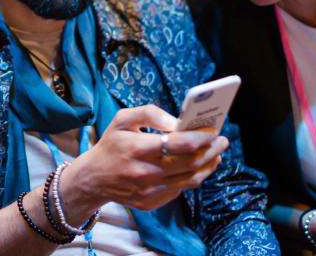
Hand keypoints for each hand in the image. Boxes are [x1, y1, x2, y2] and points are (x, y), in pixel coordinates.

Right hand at [60, 105, 227, 220]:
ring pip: (189, 180)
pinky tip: (197, 167)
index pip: (178, 144)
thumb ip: (149, 112)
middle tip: (222, 141)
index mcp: (137, 147)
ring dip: (207, 166)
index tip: (213, 130)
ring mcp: (149, 191)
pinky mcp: (151, 203)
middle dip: (211, 150)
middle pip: (190, 163)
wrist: (93, 179)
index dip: (201, 137)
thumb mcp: (121, 119)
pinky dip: (192, 177)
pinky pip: (179, 190)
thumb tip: (177, 122)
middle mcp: (144, 172)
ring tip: (215, 154)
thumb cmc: (111, 144)